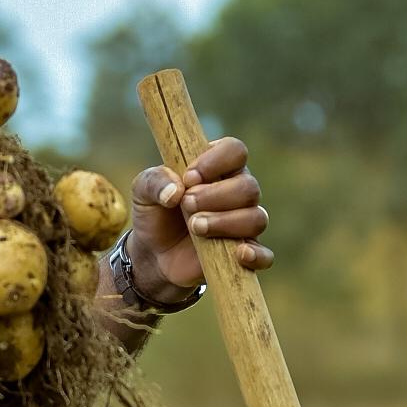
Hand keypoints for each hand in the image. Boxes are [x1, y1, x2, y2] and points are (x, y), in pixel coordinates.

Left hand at [123, 135, 272, 306]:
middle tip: (186, 205)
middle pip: (248, 187)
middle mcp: (237, 192)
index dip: (216, 161)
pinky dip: (256, 255)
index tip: (189, 178)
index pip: (235, 150)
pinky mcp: (243, 253)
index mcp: (218, 168)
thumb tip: (176, 190)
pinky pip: (264, 255)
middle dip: (215, 196)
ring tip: (195, 227)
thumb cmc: (154, 214)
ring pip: (256, 218)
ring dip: (225, 222)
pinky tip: (238, 254)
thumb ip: (154, 181)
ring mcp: (243, 223)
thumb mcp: (142, 191)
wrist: (153, 254)